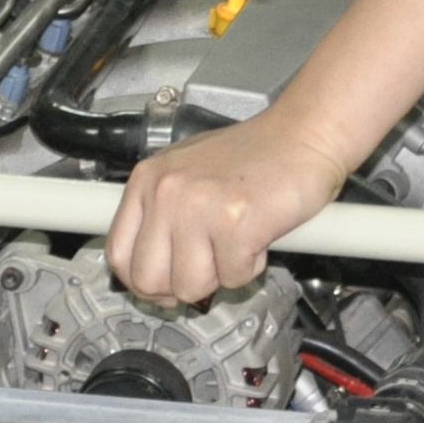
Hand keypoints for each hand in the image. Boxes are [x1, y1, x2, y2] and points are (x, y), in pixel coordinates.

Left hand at [107, 112, 353, 304]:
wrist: (305, 135)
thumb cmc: (254, 156)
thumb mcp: (188, 174)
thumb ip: (162, 216)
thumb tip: (149, 274)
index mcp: (148, 178)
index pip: (118, 254)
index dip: (142, 281)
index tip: (162, 285)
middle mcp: (167, 191)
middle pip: (148, 279)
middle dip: (180, 286)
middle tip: (207, 268)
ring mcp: (199, 207)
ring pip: (190, 287)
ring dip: (220, 275)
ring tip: (236, 242)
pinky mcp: (235, 224)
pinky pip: (234, 277)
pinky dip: (251, 266)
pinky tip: (258, 236)